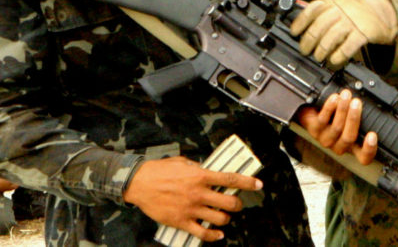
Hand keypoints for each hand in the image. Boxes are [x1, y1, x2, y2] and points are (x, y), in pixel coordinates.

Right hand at [123, 156, 261, 242]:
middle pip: (229, 203)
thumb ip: (198, 167)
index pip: (230, 180)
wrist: (139, 183)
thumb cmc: (159, 170)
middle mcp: (198, 193)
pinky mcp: (181, 221)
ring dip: (225, 219)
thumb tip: (210, 172)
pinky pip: (203, 233)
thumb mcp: (182, 162)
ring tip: (223, 216)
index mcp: (200, 175)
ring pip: (219, 219)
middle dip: (237, 205)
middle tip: (236, 204)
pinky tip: (218, 234)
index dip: (247, 183)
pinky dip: (214, 236)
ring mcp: (190, 209)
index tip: (258, 185)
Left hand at [291, 0, 397, 68]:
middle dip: (309, 40)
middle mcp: (343, 9)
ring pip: (332, 36)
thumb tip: (303, 27)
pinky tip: (334, 60)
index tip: (294, 32)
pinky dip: (339, 55)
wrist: (383, 12)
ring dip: (322, 50)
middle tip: (305, 50)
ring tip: (318, 57)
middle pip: (320, 25)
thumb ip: (324, 13)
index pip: (313, 9)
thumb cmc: (357, 12)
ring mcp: (354, 20)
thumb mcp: (340, 5)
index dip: (301, 21)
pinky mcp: (365, 32)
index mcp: (334, 2)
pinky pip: (348, 46)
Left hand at [297, 89, 377, 165]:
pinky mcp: (314, 130)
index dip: (369, 149)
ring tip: (346, 96)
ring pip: (337, 127)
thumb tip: (371, 104)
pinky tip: (334, 98)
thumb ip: (361, 116)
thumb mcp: (352, 118)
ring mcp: (326, 139)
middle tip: (357, 103)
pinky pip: (323, 119)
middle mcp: (339, 146)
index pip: (363, 157)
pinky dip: (330, 107)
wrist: (314, 111)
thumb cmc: (336, 115)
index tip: (373, 135)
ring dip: (343, 109)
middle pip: (349, 138)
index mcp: (352, 146)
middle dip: (354, 118)